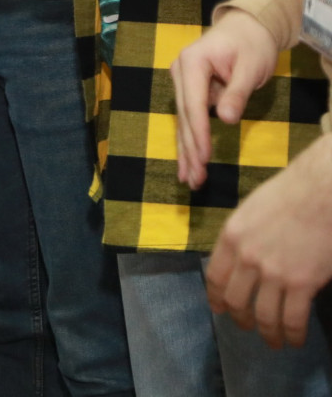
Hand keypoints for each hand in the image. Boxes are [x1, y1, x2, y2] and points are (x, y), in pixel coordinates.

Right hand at [172, 10, 280, 189]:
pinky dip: (189, 141)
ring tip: (190, 180)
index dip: (199, 132)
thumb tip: (225, 120)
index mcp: (191, 63)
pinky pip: (189, 119)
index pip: (193, 104)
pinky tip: (188, 163)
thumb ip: (237, 92)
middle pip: (184, 117)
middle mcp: (179, 72)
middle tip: (195, 179)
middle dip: (190, 150)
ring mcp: (181, 81)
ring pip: (182, 122)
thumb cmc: (251, 44)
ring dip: (186, 152)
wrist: (247, 27)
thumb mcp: (250, 66)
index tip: (205, 158)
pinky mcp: (189, 90)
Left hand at [206, 137, 331, 347]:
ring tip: (274, 341)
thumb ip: (241, 238)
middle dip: (240, 319)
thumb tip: (240, 260)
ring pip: (263, 316)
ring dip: (267, 333)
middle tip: (247, 327)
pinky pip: (292, 319)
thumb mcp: (250, 211)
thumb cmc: (289, 194)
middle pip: (236, 300)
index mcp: (230, 238)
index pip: (214, 277)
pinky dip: (292, 334)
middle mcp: (247, 258)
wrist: (320, 192)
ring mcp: (274, 273)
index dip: (216, 298)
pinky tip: (295, 340)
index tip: (219, 309)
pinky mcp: (301, 283)